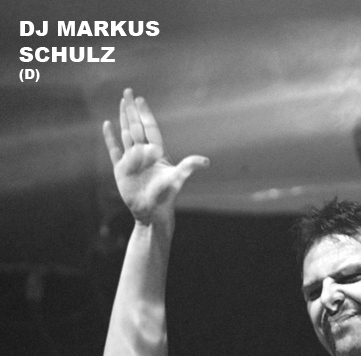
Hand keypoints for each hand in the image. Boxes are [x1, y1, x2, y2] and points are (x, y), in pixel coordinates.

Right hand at [103, 88, 208, 224]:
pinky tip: (107, 124)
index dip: (145, 114)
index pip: (150, 128)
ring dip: (122, 118)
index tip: (140, 99)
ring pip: (126, 134)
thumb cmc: (167, 196)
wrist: (152, 212)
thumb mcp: (177, 179)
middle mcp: (144, 153)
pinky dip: (110, 137)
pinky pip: (114, 149)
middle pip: (136, 126)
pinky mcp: (121, 169)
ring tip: (120, 103)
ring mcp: (132, 159)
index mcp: (157, 152)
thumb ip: (189, 167)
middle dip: (132, 109)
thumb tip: (206, 162)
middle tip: (127, 92)